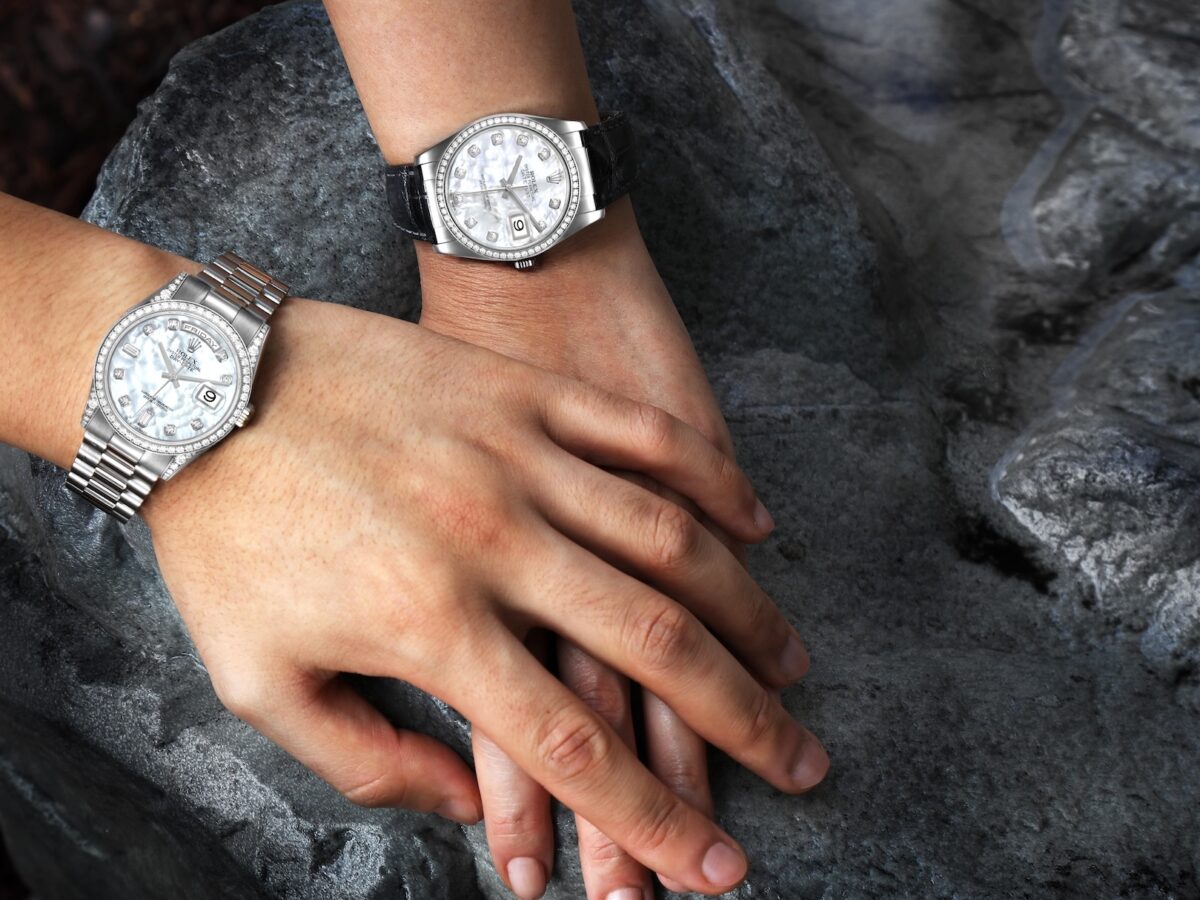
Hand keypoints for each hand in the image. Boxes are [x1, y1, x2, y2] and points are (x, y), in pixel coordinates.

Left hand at [143, 298, 819, 895]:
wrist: (199, 387)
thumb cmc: (224, 535)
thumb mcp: (259, 679)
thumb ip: (369, 760)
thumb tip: (467, 807)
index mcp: (432, 625)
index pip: (573, 750)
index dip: (654, 822)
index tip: (714, 866)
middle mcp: (494, 542)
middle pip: (653, 648)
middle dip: (743, 720)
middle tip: (804, 761)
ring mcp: (517, 455)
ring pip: (668, 540)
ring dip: (744, 610)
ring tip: (793, 661)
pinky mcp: (522, 392)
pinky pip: (641, 436)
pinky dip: (711, 480)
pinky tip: (756, 525)